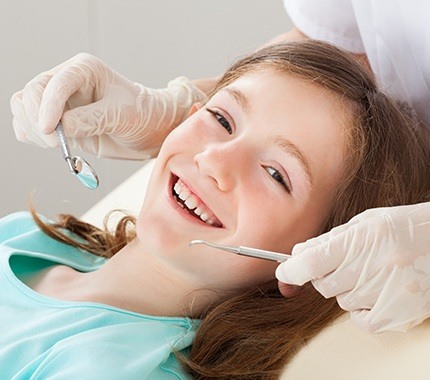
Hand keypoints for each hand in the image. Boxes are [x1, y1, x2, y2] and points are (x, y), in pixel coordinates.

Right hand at [11, 53, 206, 158]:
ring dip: (32, 129)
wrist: (149, 130)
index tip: (50, 130)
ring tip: (57, 144)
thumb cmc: (142, 115)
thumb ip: (92, 119)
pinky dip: (32, 137)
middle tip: (56, 143)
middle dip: (37, 119)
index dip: (47, 106)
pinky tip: (53, 144)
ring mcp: (59, 102)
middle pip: (31, 94)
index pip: (54, 83)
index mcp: (84, 70)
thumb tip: (62, 128)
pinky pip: (28, 125)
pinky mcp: (57, 121)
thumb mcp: (121, 115)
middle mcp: (67, 81)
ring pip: (23, 108)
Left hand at [276, 202, 429, 331]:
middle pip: (323, 284)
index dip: (291, 270)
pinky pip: (359, 319)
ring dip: (347, 289)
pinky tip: (376, 291)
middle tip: (346, 262)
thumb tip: (297, 253)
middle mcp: (373, 267)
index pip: (311, 263)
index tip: (284, 271)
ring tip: (372, 272)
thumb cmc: (403, 228)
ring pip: (341, 300)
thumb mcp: (365, 223)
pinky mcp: (396, 315)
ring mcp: (385, 294)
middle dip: (325, 274)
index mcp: (362, 239)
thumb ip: (328, 240)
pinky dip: (361, 309)